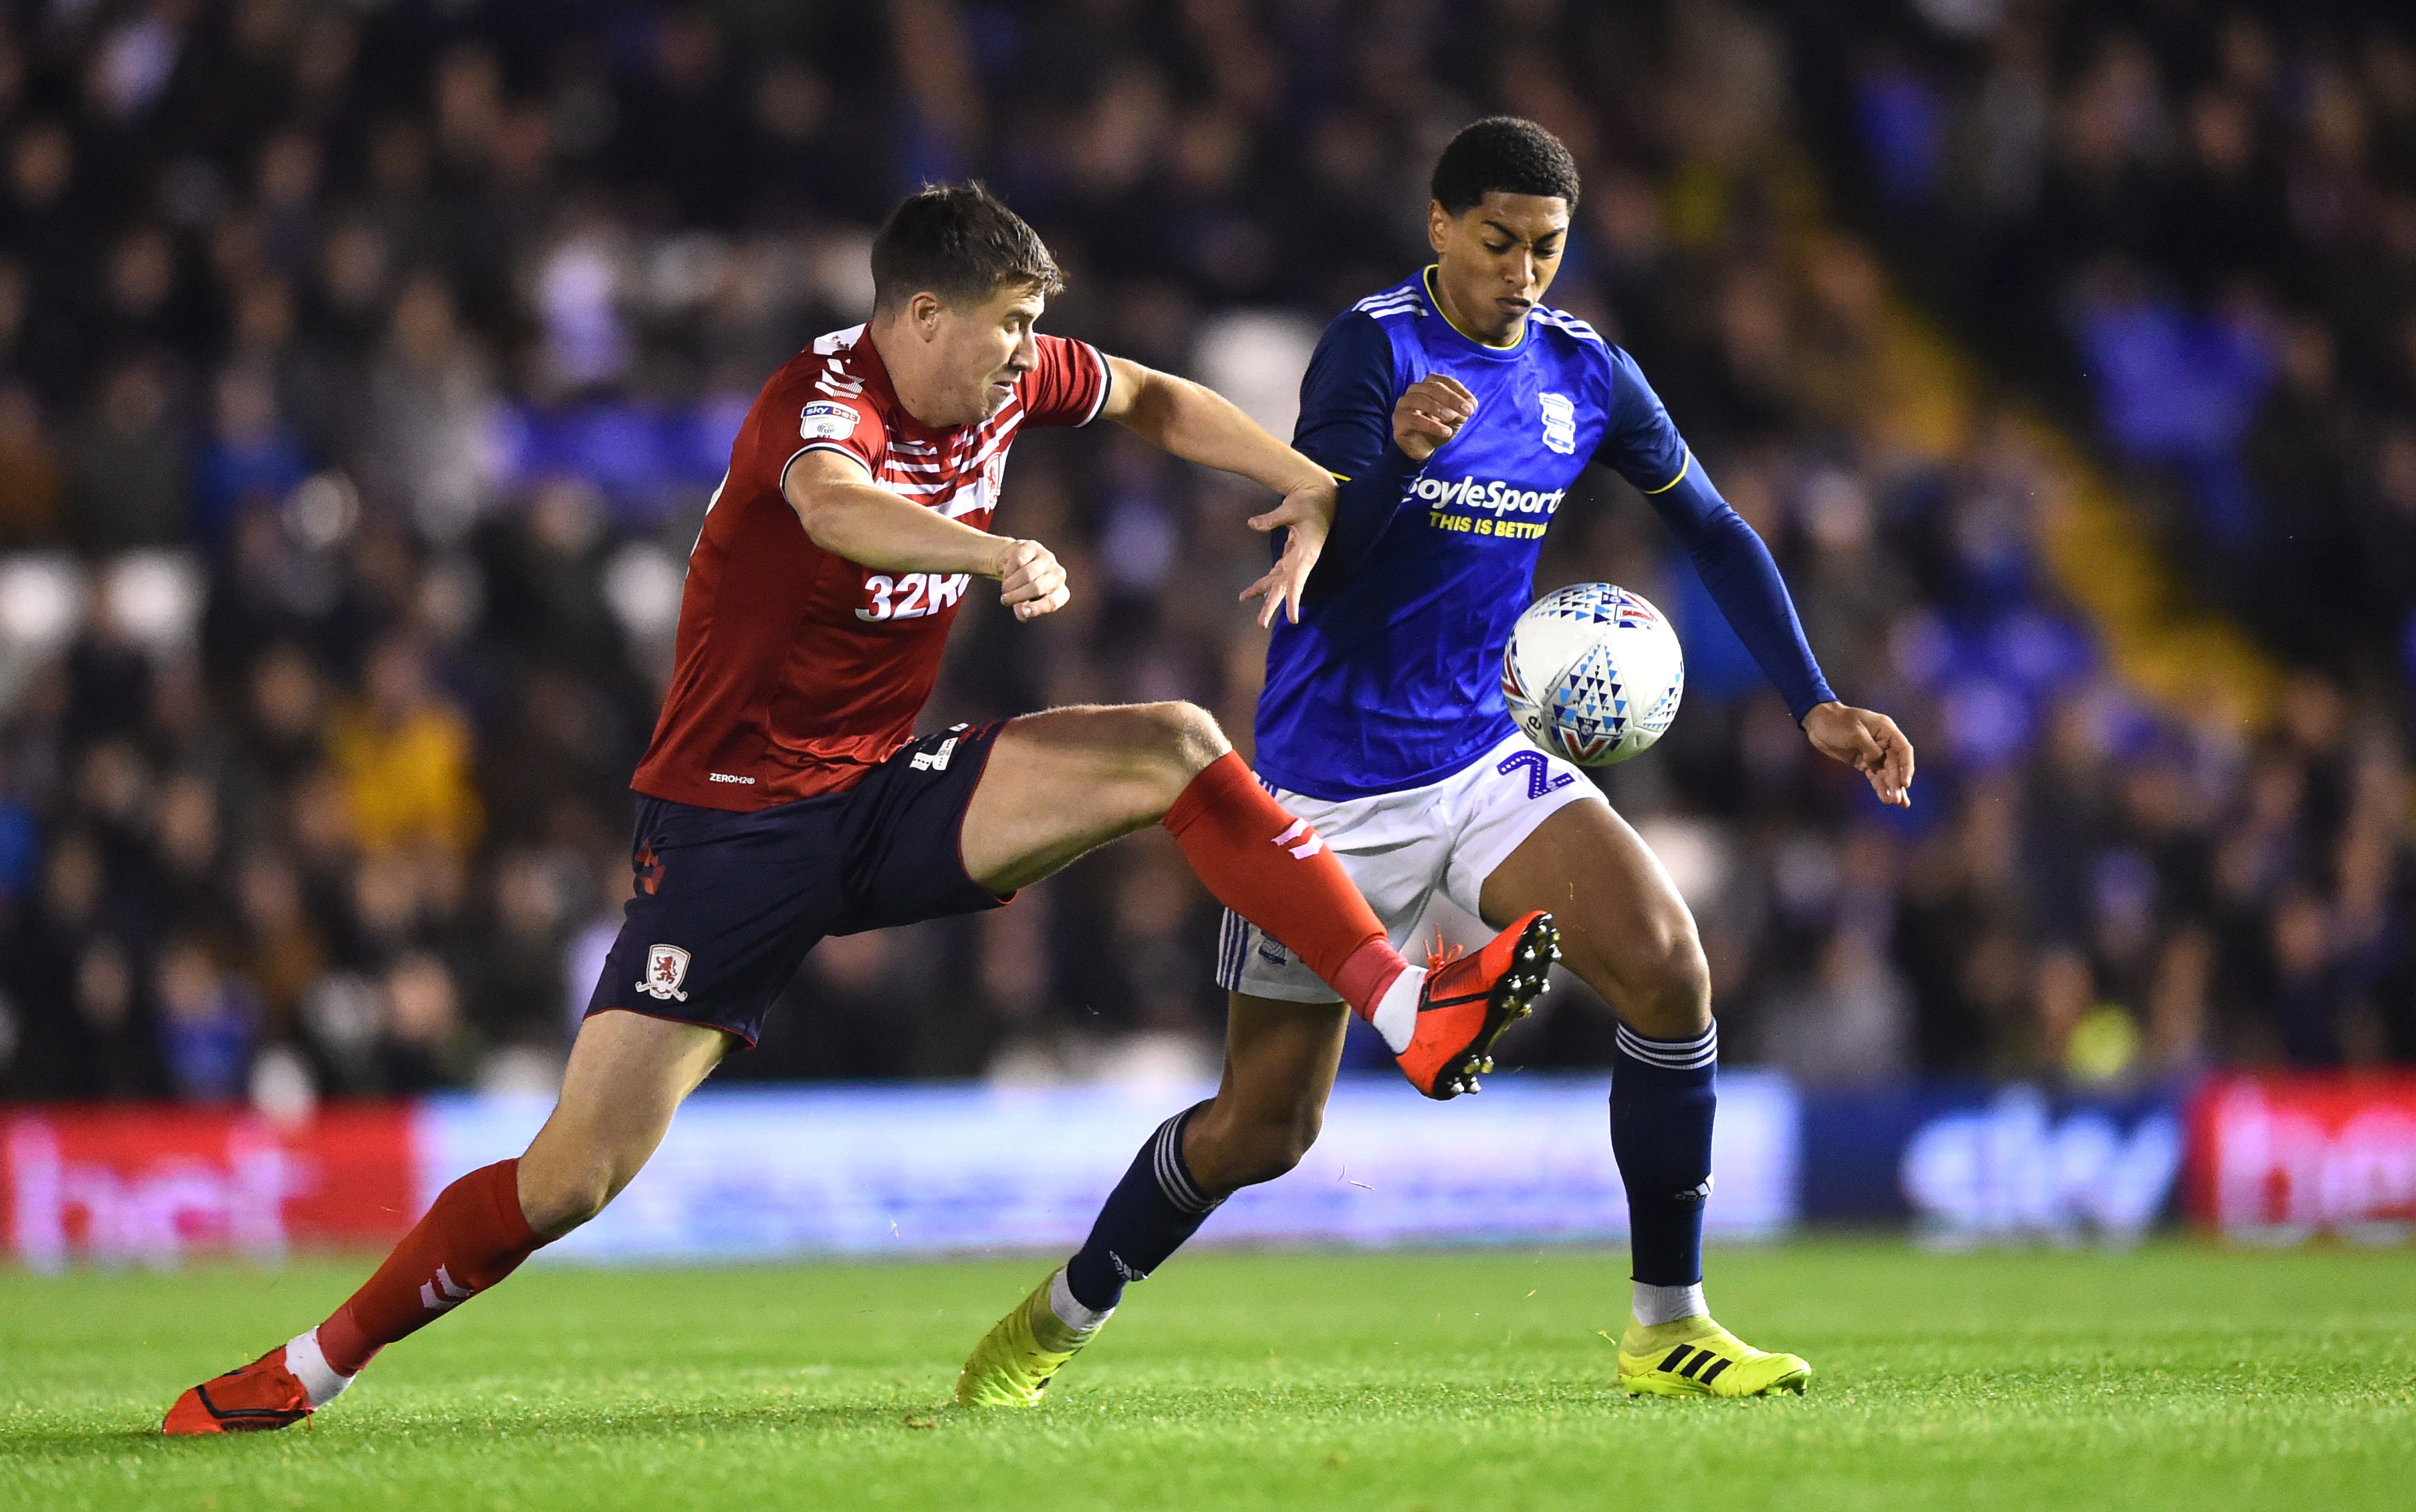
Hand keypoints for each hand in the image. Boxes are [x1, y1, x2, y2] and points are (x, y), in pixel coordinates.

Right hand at [989, 537, 1068, 621]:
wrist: (1016, 563)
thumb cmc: (1023, 588)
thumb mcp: (1024, 602)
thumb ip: (1024, 610)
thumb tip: (1022, 613)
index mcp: (1060, 593)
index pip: (1051, 602)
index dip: (1037, 608)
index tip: (1023, 613)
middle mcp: (1059, 575)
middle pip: (1037, 587)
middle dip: (1017, 596)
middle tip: (1004, 600)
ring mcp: (1048, 558)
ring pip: (1027, 574)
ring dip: (1011, 584)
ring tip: (1005, 589)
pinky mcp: (1034, 546)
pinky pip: (1018, 561)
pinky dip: (1008, 571)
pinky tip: (1007, 575)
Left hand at [1239, 476, 1337, 626]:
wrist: (1321, 499)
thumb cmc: (1309, 503)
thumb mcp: (1291, 508)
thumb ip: (1272, 519)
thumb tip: (1252, 524)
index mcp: (1306, 553)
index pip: (1299, 581)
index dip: (1294, 599)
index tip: (1292, 618)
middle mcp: (1301, 562)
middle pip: (1285, 588)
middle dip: (1272, 605)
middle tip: (1260, 623)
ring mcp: (1295, 561)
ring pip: (1278, 583)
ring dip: (1262, 594)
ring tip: (1243, 600)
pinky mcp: (1290, 558)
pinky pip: (1275, 574)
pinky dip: (1264, 584)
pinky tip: (1252, 594)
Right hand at [1392, 375, 1476, 461]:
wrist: (1420, 448)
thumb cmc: (1437, 428)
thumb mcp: (1454, 419)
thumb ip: (1461, 411)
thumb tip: (1471, 405)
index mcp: (1427, 385)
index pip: (1443, 381)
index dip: (1459, 390)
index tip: (1473, 404)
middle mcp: (1414, 391)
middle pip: (1433, 387)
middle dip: (1452, 399)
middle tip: (1468, 411)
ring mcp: (1403, 404)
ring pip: (1420, 399)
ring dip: (1439, 408)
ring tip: (1452, 417)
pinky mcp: (1398, 420)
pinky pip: (1414, 419)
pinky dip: (1432, 425)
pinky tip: (1445, 432)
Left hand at [1803, 701, 1915, 806]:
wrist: (1818, 722)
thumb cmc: (1837, 722)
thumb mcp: (1854, 733)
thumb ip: (1870, 748)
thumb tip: (1879, 762)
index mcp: (1885, 729)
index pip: (1903, 749)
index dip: (1907, 766)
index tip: (1905, 783)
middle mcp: (1883, 742)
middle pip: (1895, 764)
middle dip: (1897, 782)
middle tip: (1897, 799)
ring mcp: (1873, 753)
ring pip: (1886, 772)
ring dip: (1891, 787)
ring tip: (1895, 802)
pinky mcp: (1863, 762)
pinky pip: (1874, 775)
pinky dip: (1879, 786)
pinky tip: (1885, 798)